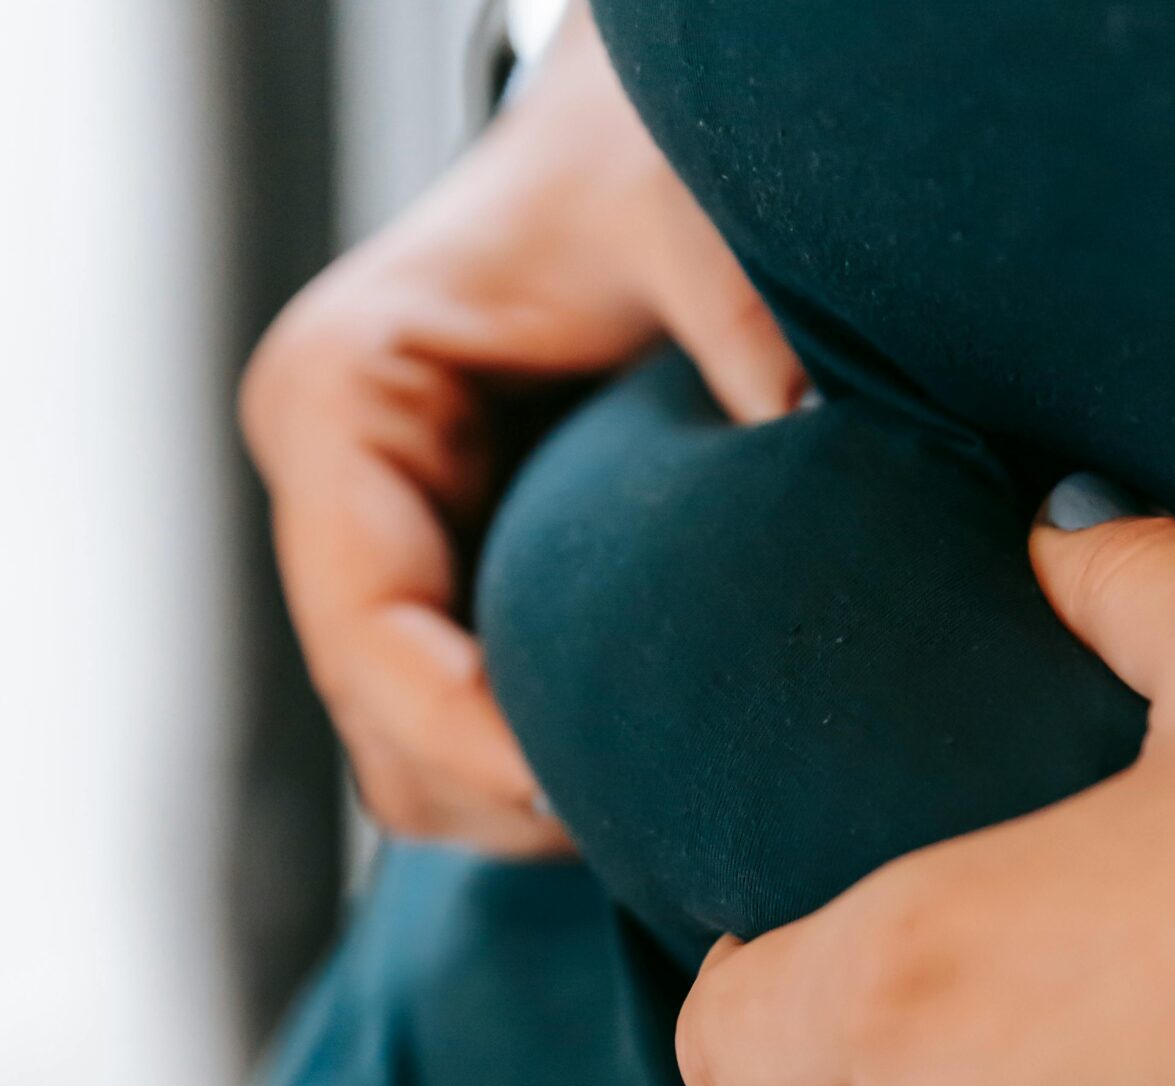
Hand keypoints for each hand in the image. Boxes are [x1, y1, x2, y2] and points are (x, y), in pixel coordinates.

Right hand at [240, 7, 804, 852]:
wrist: (628, 150)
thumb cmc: (633, 166)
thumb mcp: (678, 213)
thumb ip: (736, 314)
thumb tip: (813, 442)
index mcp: (338, 404)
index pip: (367, 637)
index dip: (468, 740)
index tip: (587, 793)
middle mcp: (335, 500)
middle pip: (384, 736)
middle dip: (511, 795)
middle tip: (665, 819)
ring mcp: (382, 567)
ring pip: (418, 771)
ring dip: (532, 809)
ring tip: (667, 807)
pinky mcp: (445, 610)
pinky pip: (470, 750)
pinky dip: (549, 780)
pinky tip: (654, 770)